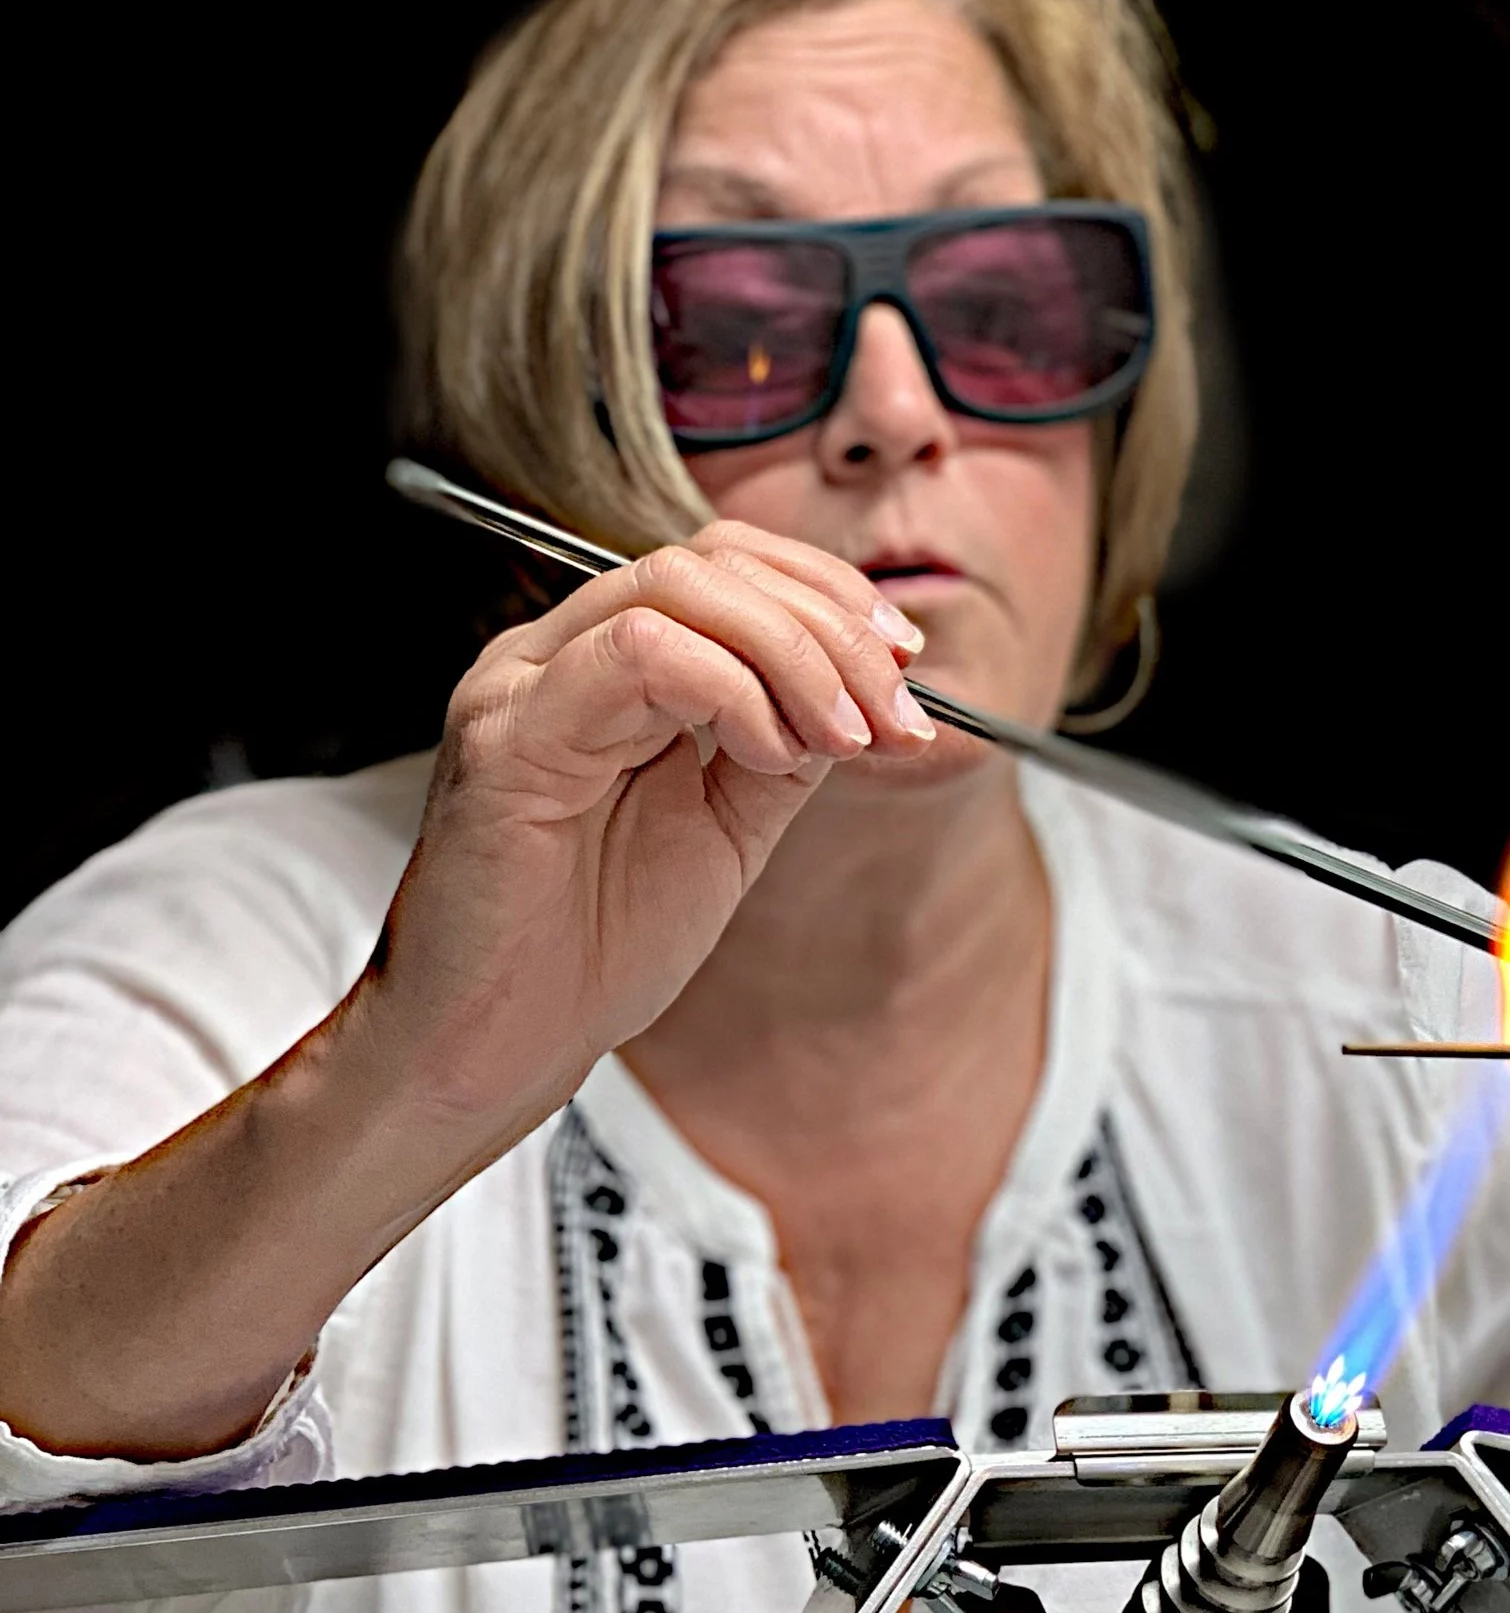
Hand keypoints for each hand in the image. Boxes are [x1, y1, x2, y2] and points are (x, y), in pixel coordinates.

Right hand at [0, 523, 936, 1461]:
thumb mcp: (727, 831)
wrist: (502, 1048)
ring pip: (676, 591)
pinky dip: (731, 691)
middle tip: (893, 707)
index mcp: (601, 670)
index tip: (905, 664)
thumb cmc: (592, 953)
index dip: (825, 596)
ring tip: (845, 736)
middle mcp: (553, 659)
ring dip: (794, 656)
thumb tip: (871, 691)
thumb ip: (783, 750)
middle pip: (708, 563)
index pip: (721, 567)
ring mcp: (523, 688)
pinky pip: (639, 657)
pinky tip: (769, 754)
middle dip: (827, 625)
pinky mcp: (508, 738)